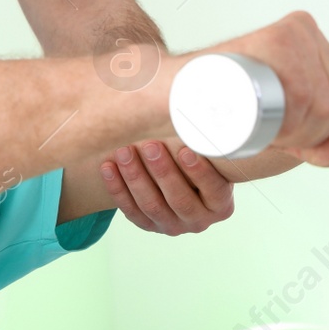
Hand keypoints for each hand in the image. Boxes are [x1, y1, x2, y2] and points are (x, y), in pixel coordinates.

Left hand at [99, 138, 234, 235]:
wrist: (180, 180)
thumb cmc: (196, 157)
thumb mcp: (206, 153)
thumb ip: (203, 140)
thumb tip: (196, 103)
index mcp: (220, 205)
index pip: (214, 191)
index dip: (200, 172)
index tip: (185, 150)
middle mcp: (199, 220)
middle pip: (180, 200)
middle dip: (163, 172)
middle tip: (150, 145)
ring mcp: (173, 226)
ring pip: (152, 206)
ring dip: (136, 177)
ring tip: (124, 151)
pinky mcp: (149, 226)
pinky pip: (130, 210)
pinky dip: (117, 188)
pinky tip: (108, 167)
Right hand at [204, 11, 328, 167]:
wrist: (178, 90)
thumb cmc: (228, 104)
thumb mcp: (281, 125)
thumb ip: (314, 140)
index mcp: (315, 39)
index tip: (301, 136)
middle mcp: (306, 31)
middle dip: (318, 134)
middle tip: (281, 137)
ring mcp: (292, 33)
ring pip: (325, 102)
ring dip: (304, 133)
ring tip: (273, 133)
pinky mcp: (274, 39)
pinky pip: (304, 91)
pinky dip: (296, 119)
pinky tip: (275, 123)